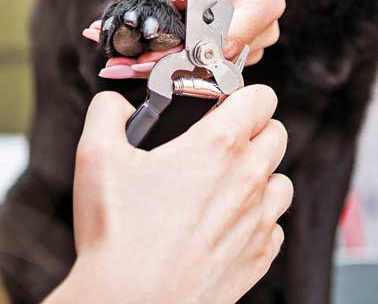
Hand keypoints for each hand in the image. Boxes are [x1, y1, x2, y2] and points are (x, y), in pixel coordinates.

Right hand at [45, 86, 291, 303]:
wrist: (131, 303)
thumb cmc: (117, 235)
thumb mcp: (96, 156)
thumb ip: (107, 113)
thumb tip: (116, 104)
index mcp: (219, 145)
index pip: (262, 97)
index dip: (243, 95)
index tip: (225, 104)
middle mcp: (249, 178)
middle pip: (277, 134)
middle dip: (253, 131)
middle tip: (219, 143)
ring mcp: (259, 219)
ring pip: (281, 180)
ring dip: (260, 176)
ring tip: (224, 185)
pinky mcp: (260, 255)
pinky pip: (274, 225)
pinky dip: (257, 220)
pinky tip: (224, 224)